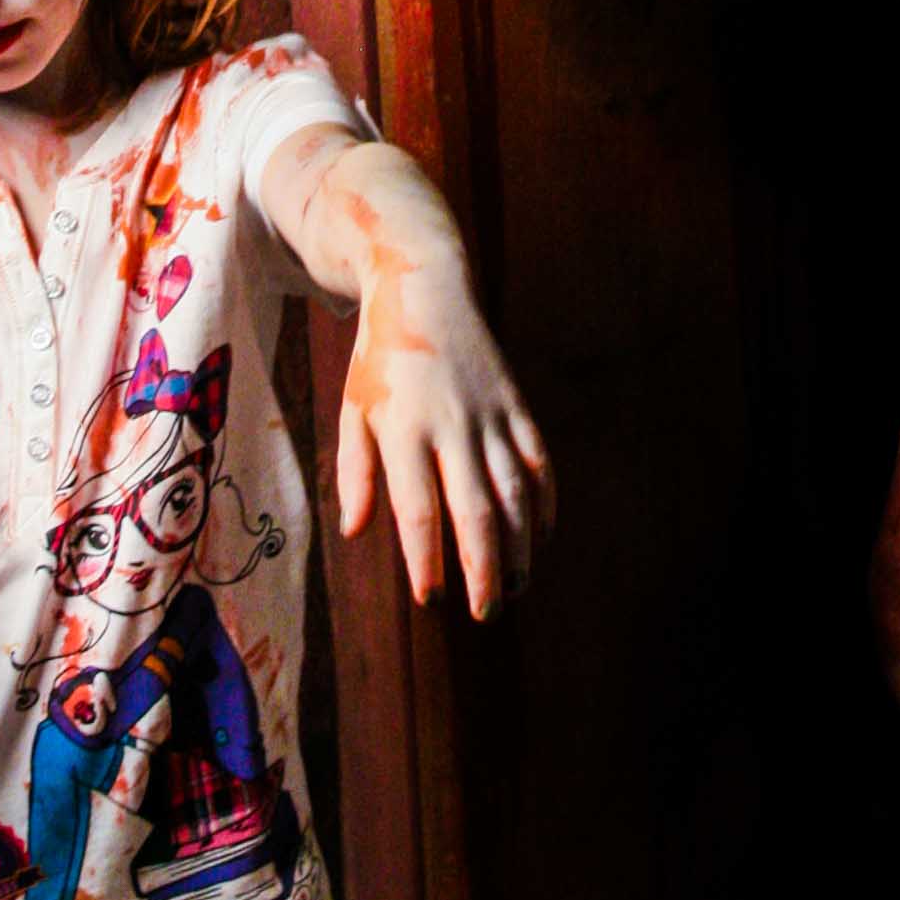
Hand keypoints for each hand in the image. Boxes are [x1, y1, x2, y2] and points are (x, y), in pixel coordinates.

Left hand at [336, 224, 553, 621]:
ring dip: (522, 545)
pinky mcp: (515, 403)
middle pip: (476, 509)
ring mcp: (489, 413)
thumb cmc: (380, 360)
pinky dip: (545, 503)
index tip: (429, 599)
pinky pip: (538, 461)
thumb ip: (355, 473)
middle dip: (485, 568)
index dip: (426, 559)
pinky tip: (541, 538)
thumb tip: (357, 532)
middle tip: (487, 613)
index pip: (417, 509)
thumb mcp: (353, 411)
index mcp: (403, 428)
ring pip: (515, 490)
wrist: (424, 287)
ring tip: (517, 587)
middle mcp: (450, 423)